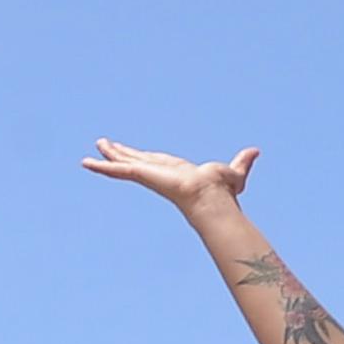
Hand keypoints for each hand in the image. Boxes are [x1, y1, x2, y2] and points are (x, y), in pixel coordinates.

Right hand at [81, 139, 258, 214]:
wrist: (211, 197)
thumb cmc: (222, 190)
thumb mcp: (234, 172)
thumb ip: (242, 163)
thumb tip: (256, 153)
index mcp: (175, 172)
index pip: (155, 162)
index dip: (142, 156)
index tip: (132, 153)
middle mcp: (159, 173)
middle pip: (134, 160)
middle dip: (120, 154)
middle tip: (104, 146)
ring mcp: (150, 175)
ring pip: (123, 165)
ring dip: (106, 159)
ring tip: (89, 155)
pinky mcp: (143, 175)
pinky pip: (119, 169)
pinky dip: (102, 167)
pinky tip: (86, 163)